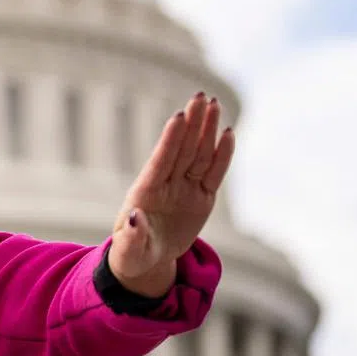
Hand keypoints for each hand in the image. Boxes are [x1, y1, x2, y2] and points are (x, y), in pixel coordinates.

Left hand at [109, 92, 234, 296]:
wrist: (147, 259)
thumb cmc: (132, 253)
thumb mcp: (128, 251)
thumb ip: (131, 236)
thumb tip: (135, 218)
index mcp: (146, 192)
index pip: (161, 161)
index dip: (170, 140)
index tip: (178, 115)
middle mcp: (167, 184)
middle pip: (183, 149)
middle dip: (192, 123)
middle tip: (201, 97)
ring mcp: (185, 188)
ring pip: (199, 155)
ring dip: (207, 130)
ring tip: (214, 104)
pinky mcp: (201, 197)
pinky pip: (214, 173)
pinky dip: (222, 155)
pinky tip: (228, 133)